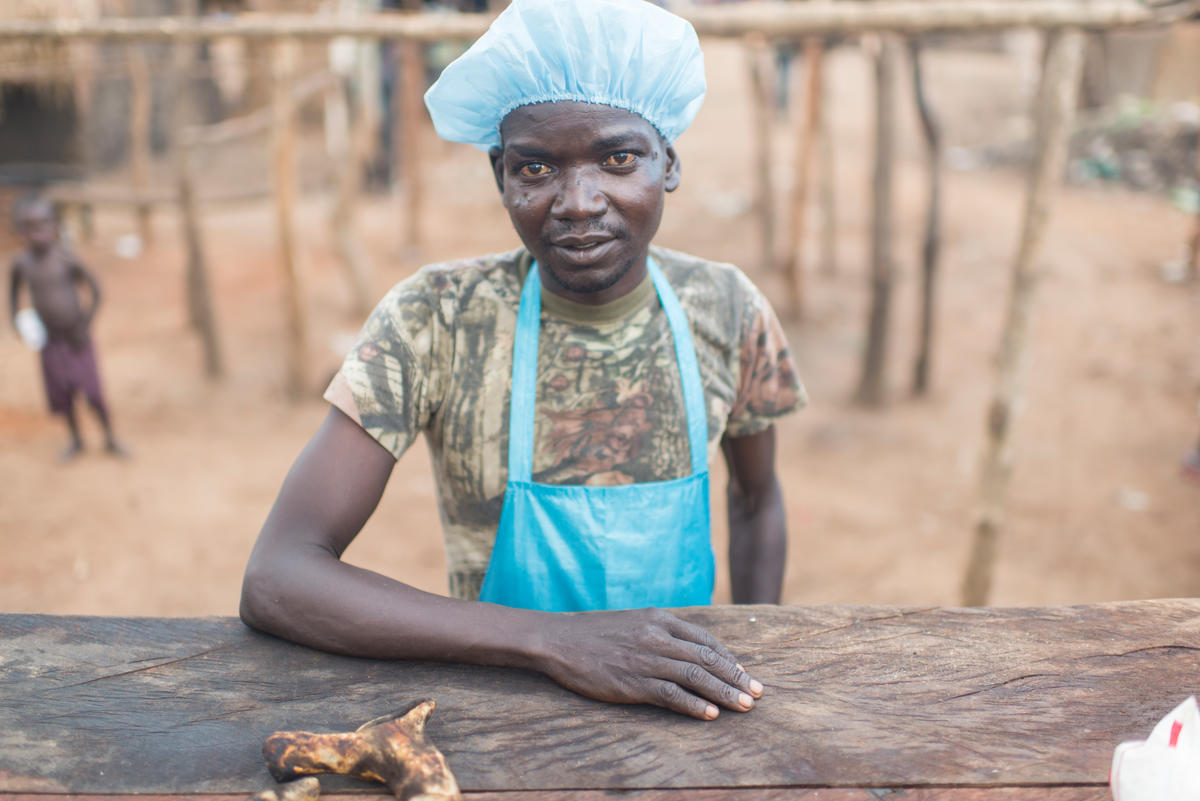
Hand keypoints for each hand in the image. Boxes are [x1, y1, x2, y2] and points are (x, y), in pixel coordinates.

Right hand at [534, 608, 763, 719]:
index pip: (705, 639)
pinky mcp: (633, 682)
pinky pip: (671, 694)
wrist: (558, 640)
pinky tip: (711, 715)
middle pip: (707, 658)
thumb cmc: (594, 634)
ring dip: (725, 693)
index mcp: (659, 619)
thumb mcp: (632, 622)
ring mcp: (646, 659)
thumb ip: (660, 632)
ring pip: (696, 677)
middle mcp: (657, 636)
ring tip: (745, 707)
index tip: (744, 673)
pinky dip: (694, 705)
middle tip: (758, 693)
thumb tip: (687, 651)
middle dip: (736, 677)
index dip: (729, 658)